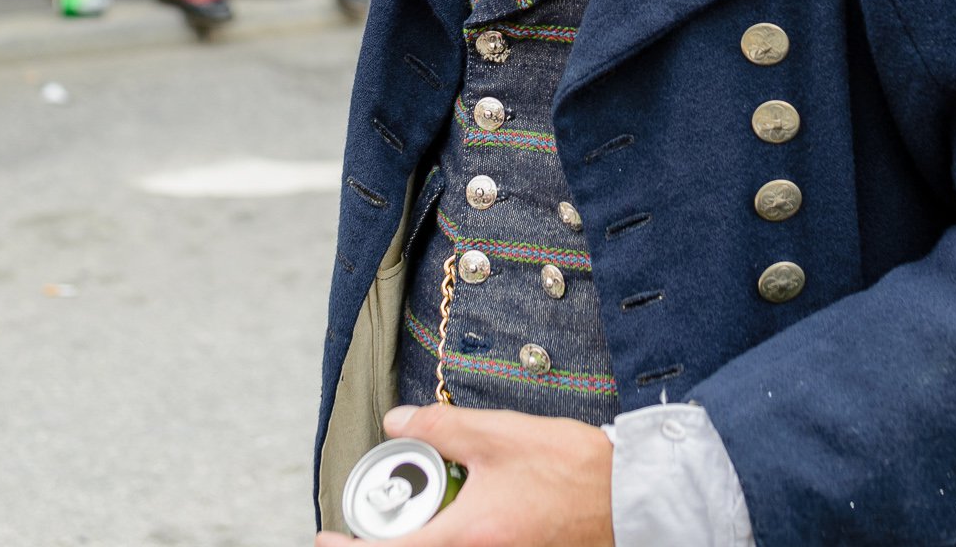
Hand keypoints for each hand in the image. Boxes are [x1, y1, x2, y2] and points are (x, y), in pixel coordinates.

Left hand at [315, 404, 613, 546]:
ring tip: (419, 516)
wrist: (628, 498)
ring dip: (422, 541)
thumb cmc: (570, 468)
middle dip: (388, 544)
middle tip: (377, 522)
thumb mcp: (498, 435)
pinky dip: (452, 542)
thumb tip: (397, 421)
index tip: (326, 536)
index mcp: (467, 537)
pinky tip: (458, 523)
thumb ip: (442, 426)